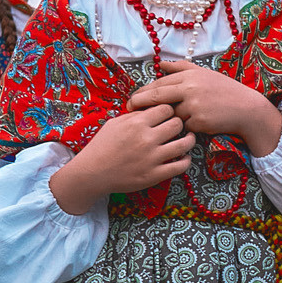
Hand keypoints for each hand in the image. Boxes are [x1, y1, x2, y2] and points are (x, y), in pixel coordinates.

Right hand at [48, 105, 195, 215]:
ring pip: (184, 144)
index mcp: (137, 123)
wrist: (92, 173)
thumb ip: (136, 115)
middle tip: (177, 127)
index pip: (166, 108)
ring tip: (188, 138)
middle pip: (178, 123)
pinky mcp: (155, 175)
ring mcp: (152, 158)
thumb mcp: (115, 123)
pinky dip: (186, 160)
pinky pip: (180, 166)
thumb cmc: (102, 146)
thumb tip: (153, 107)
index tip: (168, 115)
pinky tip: (184, 157)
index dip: (169, 110)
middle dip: (179, 123)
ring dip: (189, 140)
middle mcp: (146, 139)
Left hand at [128, 59, 281, 156]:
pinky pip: (184, 126)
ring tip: (176, 119)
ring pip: (171, 114)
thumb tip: (160, 63)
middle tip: (129, 109)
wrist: (246, 109)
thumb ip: (181, 67)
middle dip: (139, 103)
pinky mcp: (199, 121)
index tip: (133, 98)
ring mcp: (194, 105)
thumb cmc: (225, 91)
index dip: (143, 91)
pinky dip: (187, 126)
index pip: (159, 83)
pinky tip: (197, 124)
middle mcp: (190, 89)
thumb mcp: (205, 74)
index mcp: (190, 76)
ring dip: (172, 118)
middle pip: (157, 96)